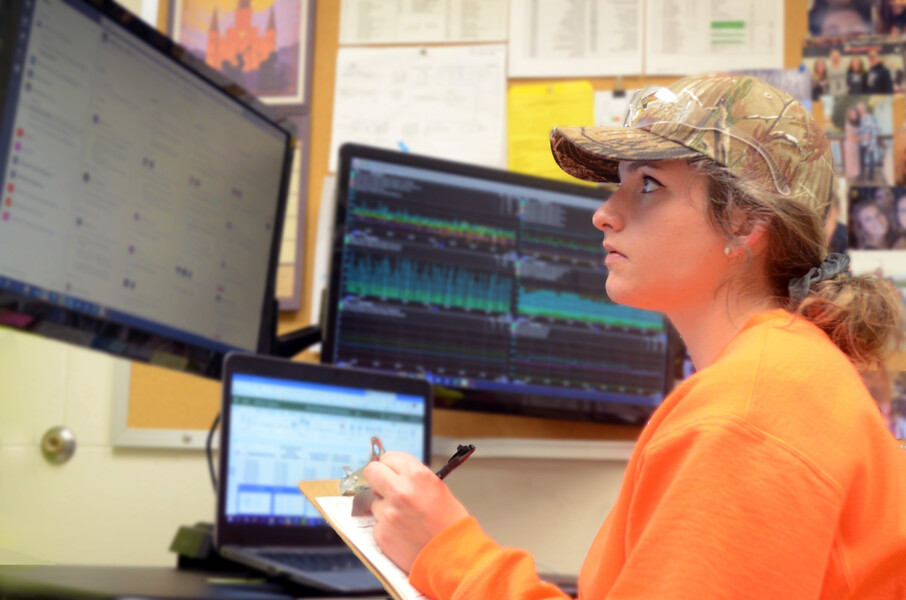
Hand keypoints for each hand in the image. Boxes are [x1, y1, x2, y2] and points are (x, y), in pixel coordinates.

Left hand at [364, 451, 469, 571]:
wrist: (454, 557)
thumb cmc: (451, 524)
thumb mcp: (438, 489)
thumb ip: (414, 478)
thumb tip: (396, 472)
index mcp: (417, 476)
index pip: (388, 457)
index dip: (391, 465)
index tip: (392, 470)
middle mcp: (399, 491)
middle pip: (372, 471)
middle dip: (378, 477)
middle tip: (386, 485)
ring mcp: (387, 513)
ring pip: (374, 500)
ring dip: (385, 506)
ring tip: (406, 517)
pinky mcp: (381, 533)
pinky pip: (377, 522)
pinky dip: (387, 526)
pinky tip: (403, 531)